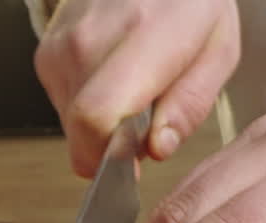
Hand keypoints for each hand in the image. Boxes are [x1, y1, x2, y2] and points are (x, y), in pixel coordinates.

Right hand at [33, 0, 238, 176]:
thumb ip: (190, 105)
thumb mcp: (218, 51)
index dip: (108, 157)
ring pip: (71, 124)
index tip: (131, 164)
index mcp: (140, 38)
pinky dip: (89, 105)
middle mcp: (89, 41)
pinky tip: (113, 78)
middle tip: (146, 120)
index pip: (96, 117)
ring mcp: (61, 46)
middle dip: (113, 146)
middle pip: (82, 133)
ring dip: (103, 126)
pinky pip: (63, 105)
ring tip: (133, 89)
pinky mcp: (46, 53)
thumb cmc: (190, 4)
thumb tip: (157, 148)